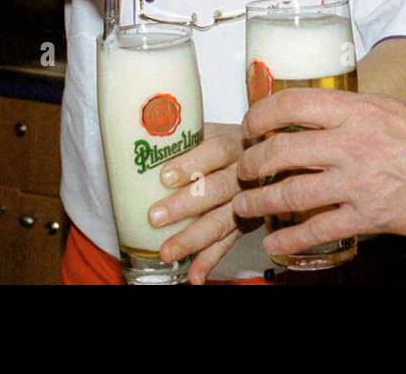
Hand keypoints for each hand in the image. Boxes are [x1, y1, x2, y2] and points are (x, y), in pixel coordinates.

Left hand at [148, 123, 250, 284]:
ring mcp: (247, 200)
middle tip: (155, 216)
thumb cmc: (228, 142)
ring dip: (194, 238)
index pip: (216, 151)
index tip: (165, 176)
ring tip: (166, 252)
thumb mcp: (214, 130)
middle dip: (186, 205)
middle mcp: (243, 173)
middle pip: (217, 189)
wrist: (268, 155)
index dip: (192, 163)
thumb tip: (136, 140)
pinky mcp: (248, 223)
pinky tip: (194, 276)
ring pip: (222, 220)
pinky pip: (229, 243)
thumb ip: (186, 135)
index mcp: (233, 143)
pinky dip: (210, 260)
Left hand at [231, 90, 405, 259]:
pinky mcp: (368, 216)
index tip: (252, 125)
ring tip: (246, 206)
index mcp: (359, 110)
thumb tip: (333, 114)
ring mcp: (357, 182)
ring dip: (259, 201)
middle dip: (251, 163)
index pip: (291, 105)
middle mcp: (352, 143)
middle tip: (245, 169)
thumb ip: (362, 112)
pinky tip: (276, 242)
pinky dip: (289, 238)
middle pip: (279, 151)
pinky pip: (316, 230)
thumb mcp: (399, 109)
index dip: (261, 115)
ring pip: (288, 192)